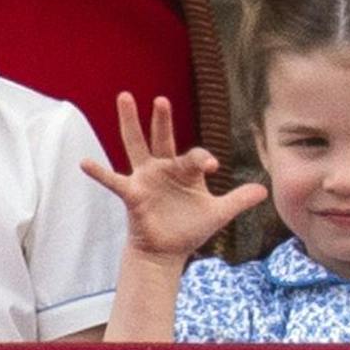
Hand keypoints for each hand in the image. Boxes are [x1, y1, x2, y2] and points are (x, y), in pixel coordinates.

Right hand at [82, 93, 266, 260]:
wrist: (166, 252)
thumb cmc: (190, 228)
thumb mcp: (218, 214)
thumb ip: (238, 200)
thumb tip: (265, 190)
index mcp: (185, 170)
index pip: (194, 156)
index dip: (202, 158)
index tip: (213, 165)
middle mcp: (163, 167)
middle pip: (162, 138)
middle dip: (162, 120)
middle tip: (163, 100)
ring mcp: (145, 178)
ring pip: (136, 145)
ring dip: (130, 122)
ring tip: (125, 97)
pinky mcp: (132, 194)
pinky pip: (113, 180)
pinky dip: (99, 172)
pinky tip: (84, 163)